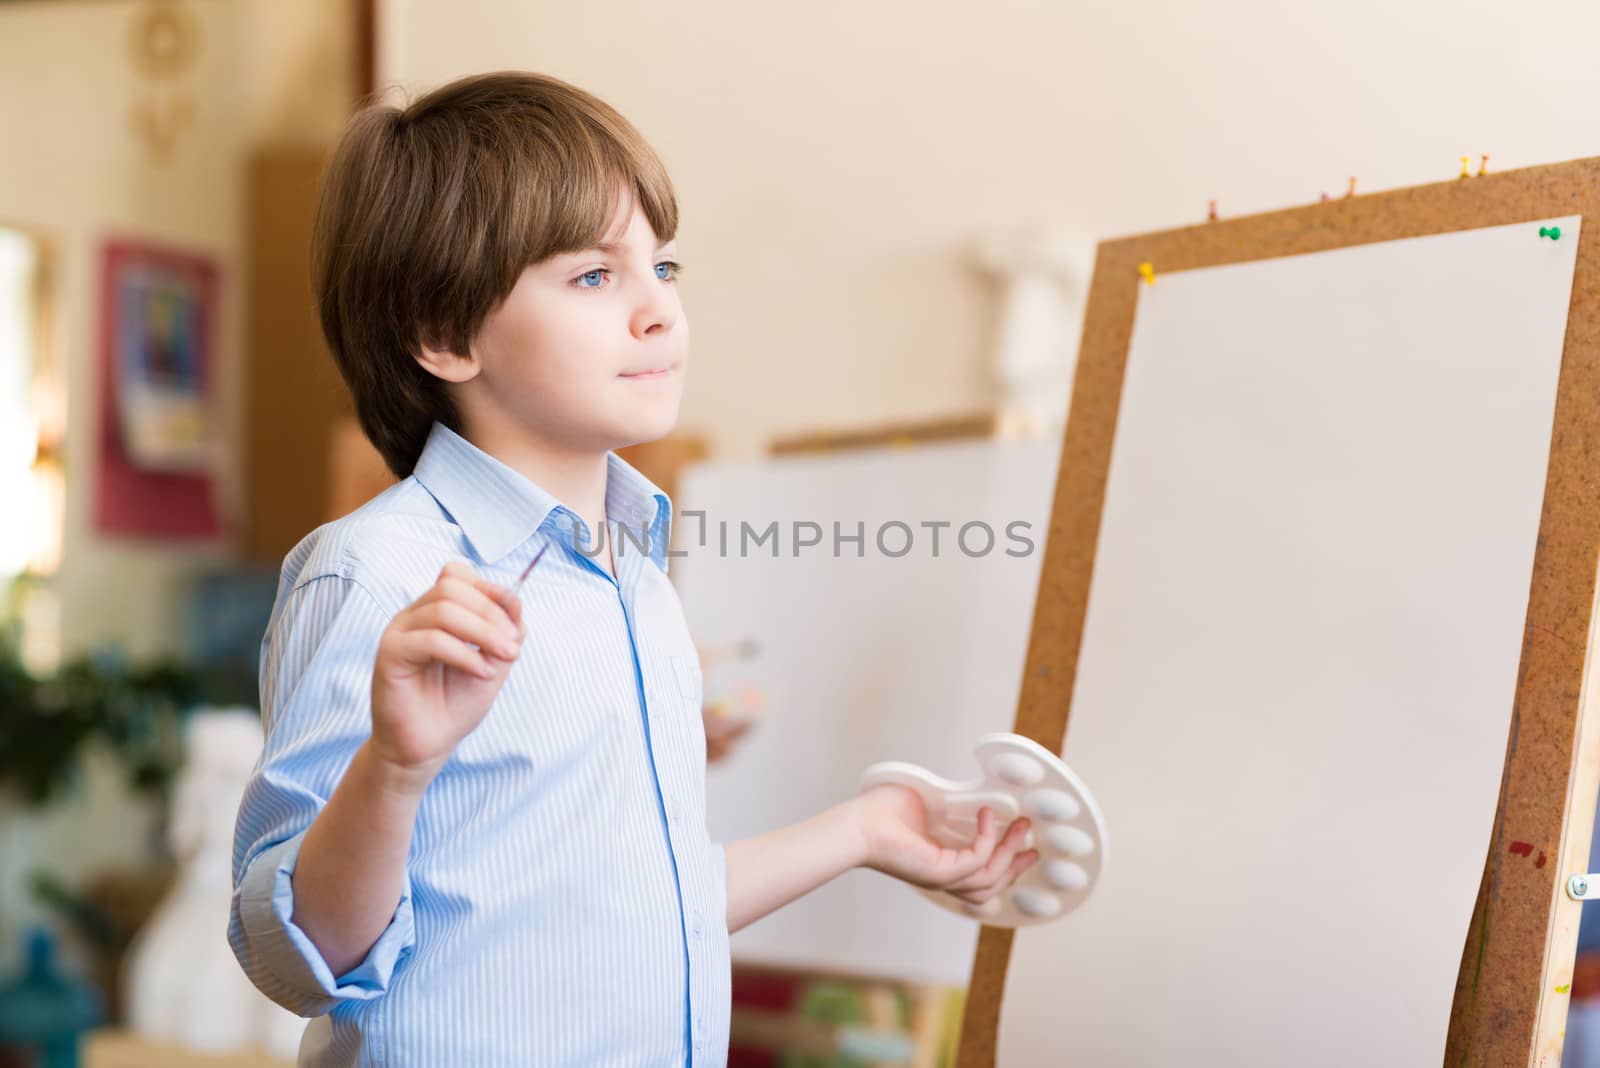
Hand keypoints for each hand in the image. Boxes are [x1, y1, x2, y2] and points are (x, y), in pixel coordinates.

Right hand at [369, 561, 523, 786]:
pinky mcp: (390, 654)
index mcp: (435, 611)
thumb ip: (505, 630)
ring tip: (501, 661)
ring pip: (443, 609)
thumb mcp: (493, 661)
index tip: (513, 621)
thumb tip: (515, 598)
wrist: (427, 746)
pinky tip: (481, 673)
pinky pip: (431, 639)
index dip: (489, 589)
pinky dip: (465, 654)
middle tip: (512, 647)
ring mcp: (399, 632)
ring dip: (484, 633)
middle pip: (452, 586)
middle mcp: (414, 616)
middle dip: (491, 613)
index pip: (456, 574)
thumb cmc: (454, 705)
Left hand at [852, 784, 1038, 906]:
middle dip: (1016, 865)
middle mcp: (943, 877)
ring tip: (1022, 825)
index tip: (1023, 845)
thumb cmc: (881, 813)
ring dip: (1010, 852)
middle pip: (992, 885)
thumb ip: (952, 807)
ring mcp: (942, 878)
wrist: (858, 824)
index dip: (1005, 865)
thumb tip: (974, 793)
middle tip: (1035, 845)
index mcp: (941, 865)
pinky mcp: (940, 872)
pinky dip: (988, 837)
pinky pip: (978, 859)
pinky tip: (987, 814)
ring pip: (991, 878)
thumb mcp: (928, 807)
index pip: (980, 876)